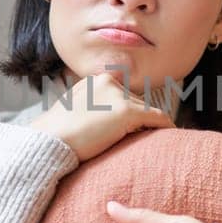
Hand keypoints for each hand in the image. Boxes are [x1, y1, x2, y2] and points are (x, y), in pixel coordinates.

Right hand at [28, 72, 174, 161]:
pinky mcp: (126, 111)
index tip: (137, 124)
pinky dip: (166, 126)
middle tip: (145, 137)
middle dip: (138, 120)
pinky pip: (157, 118)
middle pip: (135, 102)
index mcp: (95, 81)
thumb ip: (90, 108)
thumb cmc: (56, 134)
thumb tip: (106, 120)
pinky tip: (172, 134)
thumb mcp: (72, 112)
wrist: (49, 142)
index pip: (121, 94)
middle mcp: (108, 82)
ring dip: (148, 126)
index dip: (129, 110)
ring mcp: (118, 96)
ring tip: (156, 140)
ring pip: (145, 111)